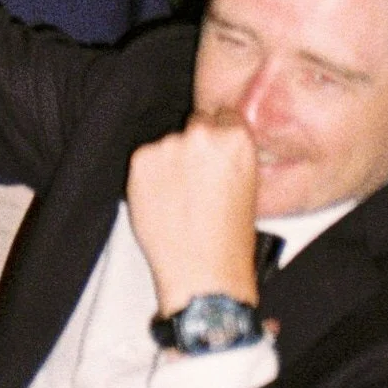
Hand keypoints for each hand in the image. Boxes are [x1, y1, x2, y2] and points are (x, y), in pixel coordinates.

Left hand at [125, 117, 262, 313]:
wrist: (202, 272)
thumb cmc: (229, 239)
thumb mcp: (247, 186)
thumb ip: (229, 155)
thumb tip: (215, 140)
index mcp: (236, 139)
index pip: (223, 115)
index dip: (218, 135)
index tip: (213, 152)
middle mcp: (202, 135)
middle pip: (195, 124)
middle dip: (194, 145)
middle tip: (195, 179)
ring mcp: (169, 146)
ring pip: (167, 143)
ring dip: (169, 162)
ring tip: (179, 198)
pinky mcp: (141, 160)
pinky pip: (145, 160)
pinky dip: (149, 176)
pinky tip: (162, 201)